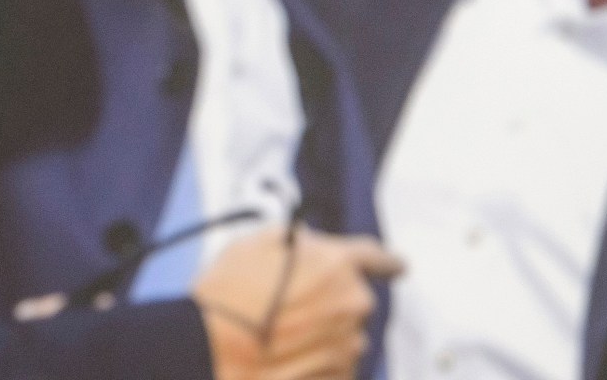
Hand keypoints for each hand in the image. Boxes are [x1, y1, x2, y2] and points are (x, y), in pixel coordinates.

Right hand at [191, 227, 400, 379]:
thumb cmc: (226, 297)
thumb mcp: (253, 246)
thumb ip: (295, 241)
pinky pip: (336, 368)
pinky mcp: (339, 378)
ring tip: (277, 340)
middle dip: (328, 304)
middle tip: (288, 311)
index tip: (398, 266)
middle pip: (353, 300)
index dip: (387, 261)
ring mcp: (349, 346)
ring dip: (322, 337)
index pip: (375, 256)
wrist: (208, 351)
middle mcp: (352, 303)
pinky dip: (316, 365)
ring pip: (345, 336)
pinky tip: (283, 360)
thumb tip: (311, 245)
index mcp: (336, 263)